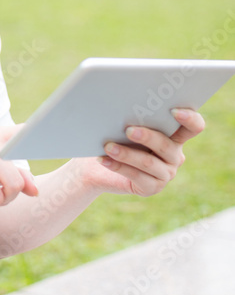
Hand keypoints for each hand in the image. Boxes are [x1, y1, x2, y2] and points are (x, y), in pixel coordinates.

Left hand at [82, 107, 204, 196]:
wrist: (101, 166)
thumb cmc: (116, 137)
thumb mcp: (126, 125)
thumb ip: (134, 118)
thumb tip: (125, 106)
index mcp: (174, 135)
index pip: (194, 127)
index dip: (190, 118)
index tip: (173, 110)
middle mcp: (175, 155)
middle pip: (166, 145)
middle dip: (147, 136)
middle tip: (128, 130)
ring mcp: (166, 173)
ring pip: (148, 162)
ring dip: (126, 153)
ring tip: (108, 146)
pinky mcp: (152, 187)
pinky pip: (136, 176)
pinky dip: (117, 166)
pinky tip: (103, 159)